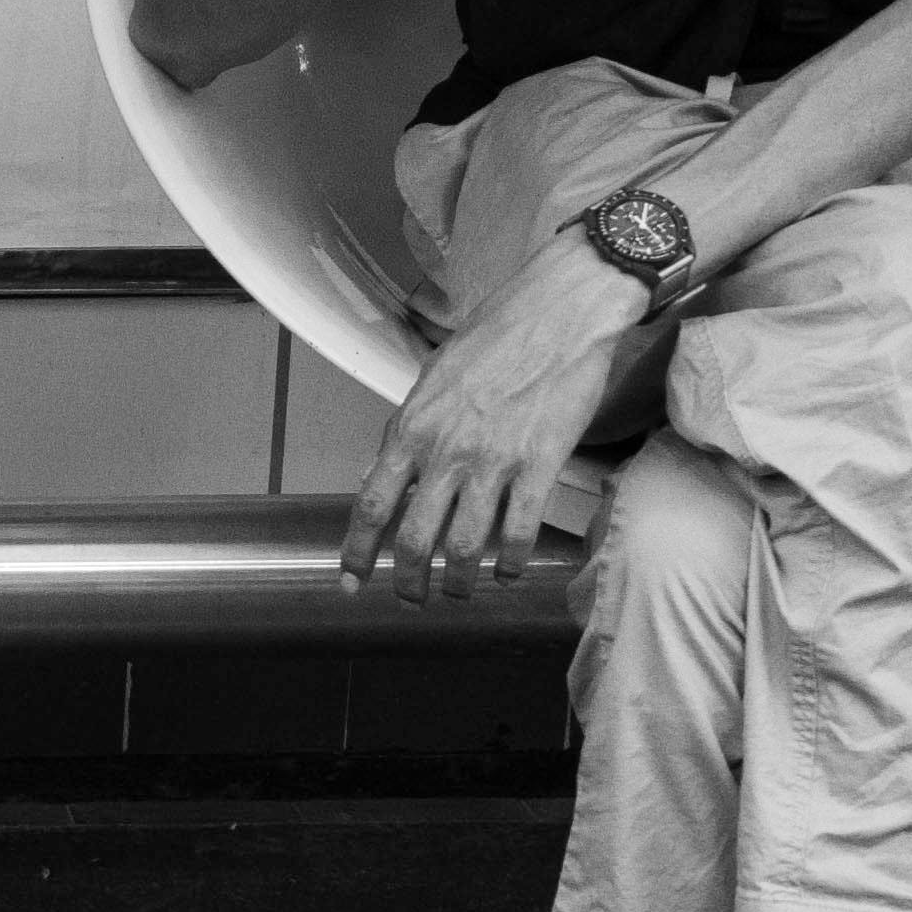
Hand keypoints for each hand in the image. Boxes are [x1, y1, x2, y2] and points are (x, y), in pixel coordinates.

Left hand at [340, 236, 652, 601]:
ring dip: (458, 583)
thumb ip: (408, 430)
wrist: (559, 311)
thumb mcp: (432, 378)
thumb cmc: (496, 337)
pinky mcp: (540, 465)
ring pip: (464, 547)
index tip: (351, 581)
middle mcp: (445, 451)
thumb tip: (380, 474)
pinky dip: (509, 564)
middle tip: (412, 599)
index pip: (371, 504)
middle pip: (414, 539)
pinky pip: (519, 533)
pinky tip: (506, 572)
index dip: (357, 552)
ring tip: (460, 592)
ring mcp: (493, 461)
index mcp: (411, 428)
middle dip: (407, 582)